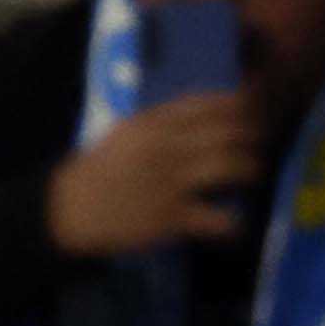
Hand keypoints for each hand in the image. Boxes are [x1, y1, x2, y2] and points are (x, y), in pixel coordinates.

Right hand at [46, 89, 264, 256]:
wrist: (68, 211)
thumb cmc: (101, 170)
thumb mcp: (126, 132)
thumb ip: (164, 118)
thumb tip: (209, 106)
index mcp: (153, 124)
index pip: (210, 103)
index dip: (241, 102)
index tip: (253, 106)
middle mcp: (167, 149)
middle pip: (229, 132)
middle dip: (253, 135)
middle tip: (256, 142)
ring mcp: (171, 183)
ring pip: (231, 166)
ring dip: (250, 168)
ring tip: (251, 173)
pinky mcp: (171, 217)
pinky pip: (217, 219)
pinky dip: (231, 223)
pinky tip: (233, 224)